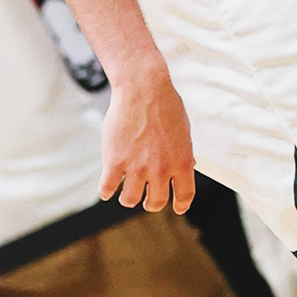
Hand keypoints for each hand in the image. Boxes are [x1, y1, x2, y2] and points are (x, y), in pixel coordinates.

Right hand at [100, 64, 195, 212]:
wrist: (142, 88)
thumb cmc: (164, 104)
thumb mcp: (184, 130)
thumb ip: (184, 151)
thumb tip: (190, 166)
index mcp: (182, 162)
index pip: (184, 195)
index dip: (179, 205)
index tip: (176, 207)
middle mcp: (161, 169)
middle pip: (155, 202)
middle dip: (151, 202)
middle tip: (146, 198)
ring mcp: (137, 167)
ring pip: (129, 200)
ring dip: (128, 199)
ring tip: (125, 193)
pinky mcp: (115, 161)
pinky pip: (107, 188)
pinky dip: (106, 191)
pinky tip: (106, 188)